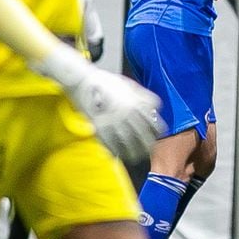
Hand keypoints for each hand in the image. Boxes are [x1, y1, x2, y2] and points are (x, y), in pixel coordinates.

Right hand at [36, 44, 163, 161]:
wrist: (82, 80)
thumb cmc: (105, 81)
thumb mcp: (129, 85)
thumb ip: (143, 97)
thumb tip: (154, 108)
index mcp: (137, 103)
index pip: (154, 124)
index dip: (156, 133)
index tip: (155, 137)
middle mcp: (128, 114)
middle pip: (144, 137)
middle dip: (147, 147)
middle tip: (147, 151)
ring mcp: (113, 122)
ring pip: (129, 144)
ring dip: (133, 153)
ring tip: (134, 157)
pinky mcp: (99, 129)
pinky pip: (111, 145)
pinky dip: (116, 152)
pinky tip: (118, 154)